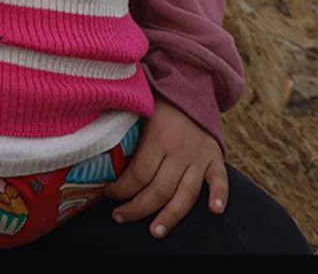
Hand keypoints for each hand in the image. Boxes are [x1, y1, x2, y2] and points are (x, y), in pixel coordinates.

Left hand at [104, 97, 228, 238]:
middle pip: (159, 190)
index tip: (108, 194)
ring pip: (186, 194)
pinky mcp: (215, 157)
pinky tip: (214, 210)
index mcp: (157, 139)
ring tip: (155, 231)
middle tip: (120, 217)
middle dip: (137, 209)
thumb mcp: (137, 113)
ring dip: (170, 216)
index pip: (138, 175)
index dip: (121, 190)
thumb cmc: (156, 104)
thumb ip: (124, 135)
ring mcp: (199, 156)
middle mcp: (179, 151)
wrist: (189, 85)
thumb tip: (97, 156)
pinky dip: (220, 194)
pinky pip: (220, 179)